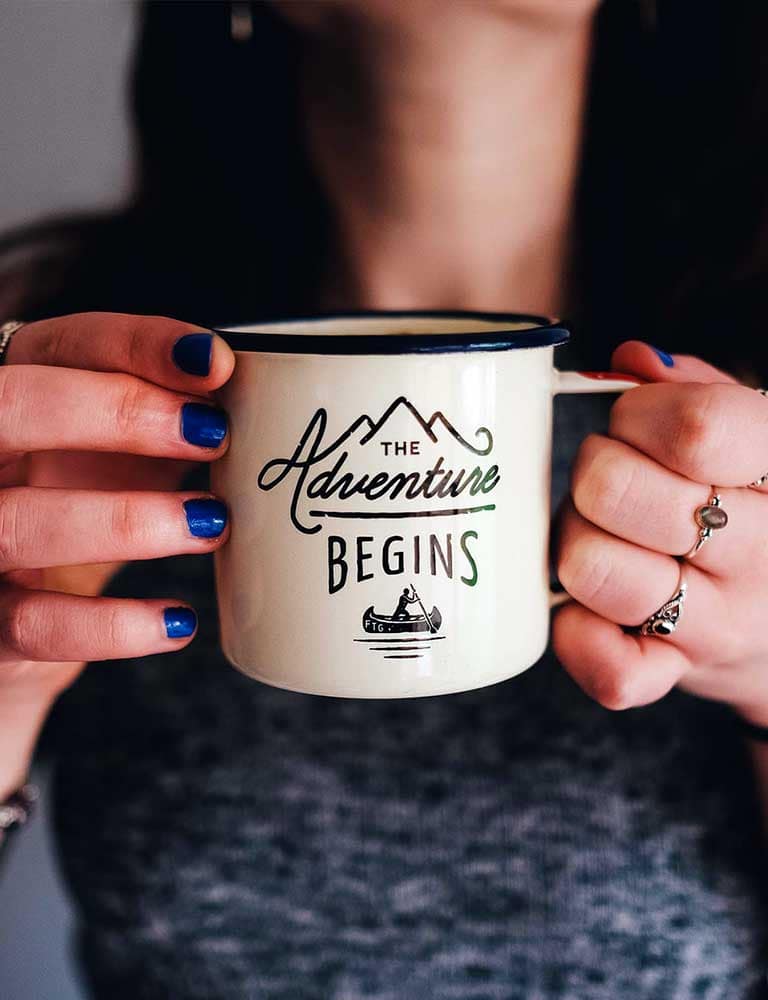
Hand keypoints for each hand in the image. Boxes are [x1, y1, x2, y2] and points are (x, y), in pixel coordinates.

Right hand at [0, 312, 233, 715]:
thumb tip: (262, 402)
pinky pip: (38, 624)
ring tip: (210, 523)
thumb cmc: (76, 511)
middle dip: (116, 412)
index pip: (62, 345)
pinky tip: (177, 621)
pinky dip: (114, 625)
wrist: (14, 617)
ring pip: (22, 520)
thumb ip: (168, 423)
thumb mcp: (117, 454)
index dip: (136, 344)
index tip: (215, 360)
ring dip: (124, 519)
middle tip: (211, 432)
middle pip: (15, 407)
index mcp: (13, 398)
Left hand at [553, 341, 767, 724]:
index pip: (696, 428)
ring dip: (575, 541)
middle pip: (618, 491)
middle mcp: (759, 552)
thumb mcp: (749, 436)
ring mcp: (719, 623)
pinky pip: (605, 666)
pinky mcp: (674, 673)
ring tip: (603, 536)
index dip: (638, 415)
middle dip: (593, 472)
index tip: (635, 423)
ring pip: (593, 568)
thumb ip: (693, 387)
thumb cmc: (749, 507)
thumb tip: (629, 360)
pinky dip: (576, 633)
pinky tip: (590, 607)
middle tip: (611, 480)